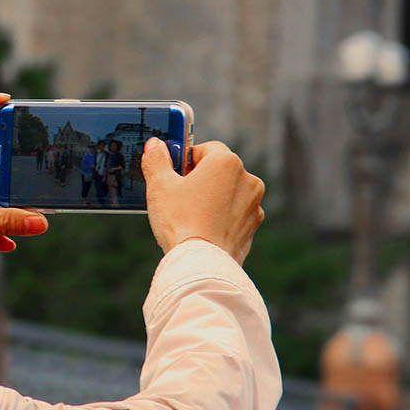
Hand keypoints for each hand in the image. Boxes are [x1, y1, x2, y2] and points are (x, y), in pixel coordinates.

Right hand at [141, 137, 264, 264]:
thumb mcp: (159, 186)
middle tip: (178, 195)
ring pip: (229, 193)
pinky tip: (203, 229)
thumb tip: (154, 145)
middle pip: (219, 170)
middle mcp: (247, 179)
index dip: (186, 159)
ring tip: (190, 215)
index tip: (173, 174)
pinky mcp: (253, 227)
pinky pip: (234, 215)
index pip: (205, 148)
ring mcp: (254, 205)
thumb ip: (157, 160)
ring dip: (213, 198)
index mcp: (226, 162)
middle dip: (200, 179)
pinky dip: (221, 218)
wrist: (201, 264)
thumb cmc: (180, 221)